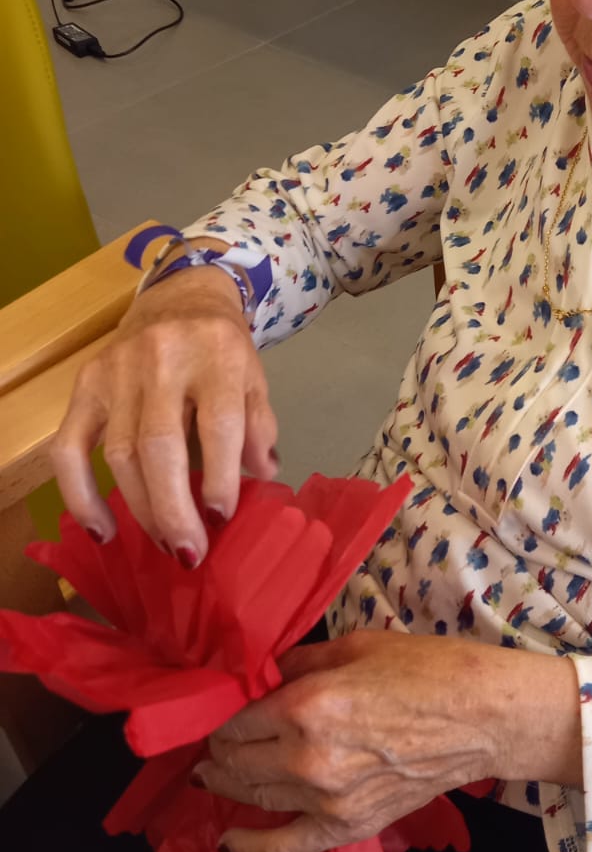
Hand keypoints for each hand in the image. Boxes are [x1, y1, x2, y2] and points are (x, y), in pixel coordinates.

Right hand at [51, 264, 277, 565]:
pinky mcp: (84, 385)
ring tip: (165, 543)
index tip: (221, 518)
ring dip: (141, 509)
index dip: (220, 476)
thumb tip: (261, 477)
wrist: (180, 298)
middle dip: (172, 507)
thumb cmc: (222, 350)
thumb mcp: (255, 378)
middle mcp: (163, 358)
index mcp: (217, 355)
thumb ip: (259, 426)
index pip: (218, 422)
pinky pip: (69, 449)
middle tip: (188, 552)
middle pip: (159, 445)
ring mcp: (117, 371)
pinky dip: (80, 495)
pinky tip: (102, 530)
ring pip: (119, 453)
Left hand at [194, 631, 582, 851]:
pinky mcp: (346, 827)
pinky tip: (226, 841)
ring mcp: (324, 800)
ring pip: (251, 798)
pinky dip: (248, 848)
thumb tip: (267, 676)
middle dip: (219, 750)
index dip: (223, 715)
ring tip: (216, 775)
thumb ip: (301, 662)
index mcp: (306, 706)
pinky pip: (282, 848)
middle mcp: (305, 758)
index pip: (236, 719)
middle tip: (216, 741)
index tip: (220, 711)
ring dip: (226, 785)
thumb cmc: (428, 668)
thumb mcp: (357, 647)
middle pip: (235, 762)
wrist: (484, 717)